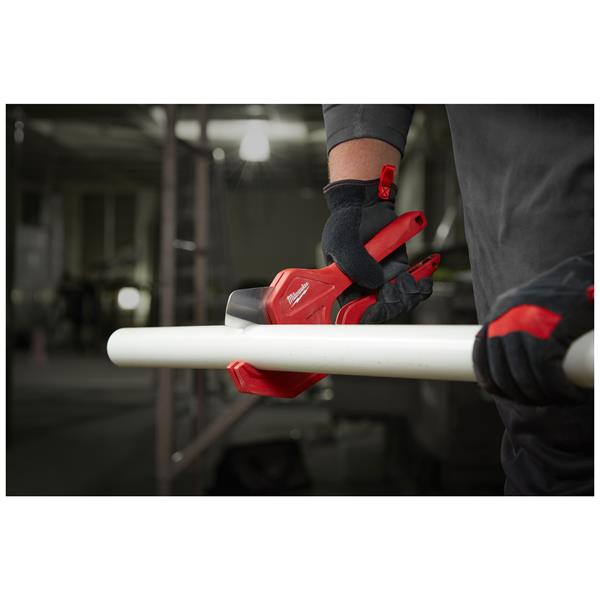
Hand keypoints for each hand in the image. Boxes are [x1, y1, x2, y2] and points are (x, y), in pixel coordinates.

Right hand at [321, 177, 432, 322]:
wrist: (366, 203)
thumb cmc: (348, 221)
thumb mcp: (343, 242)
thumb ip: (356, 266)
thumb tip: (376, 284)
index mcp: (344, 286)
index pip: (354, 313)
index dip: (367, 316)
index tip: (377, 309)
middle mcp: (364, 286)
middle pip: (382, 310)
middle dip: (394, 302)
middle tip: (395, 285)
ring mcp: (383, 280)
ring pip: (401, 302)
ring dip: (410, 293)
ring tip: (409, 276)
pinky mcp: (400, 271)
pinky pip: (415, 287)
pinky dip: (422, 283)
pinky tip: (424, 274)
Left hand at [472, 253, 593, 404]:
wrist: (585, 274)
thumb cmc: (561, 296)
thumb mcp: (528, 307)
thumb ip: (516, 326)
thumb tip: (510, 360)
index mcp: (499, 315)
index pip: (482, 357)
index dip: (491, 382)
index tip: (505, 394)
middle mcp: (506, 320)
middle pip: (502, 372)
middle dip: (521, 394)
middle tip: (542, 400)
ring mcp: (526, 326)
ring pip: (524, 377)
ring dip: (542, 396)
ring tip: (560, 399)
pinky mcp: (550, 332)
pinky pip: (546, 372)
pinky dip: (558, 390)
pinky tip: (569, 394)